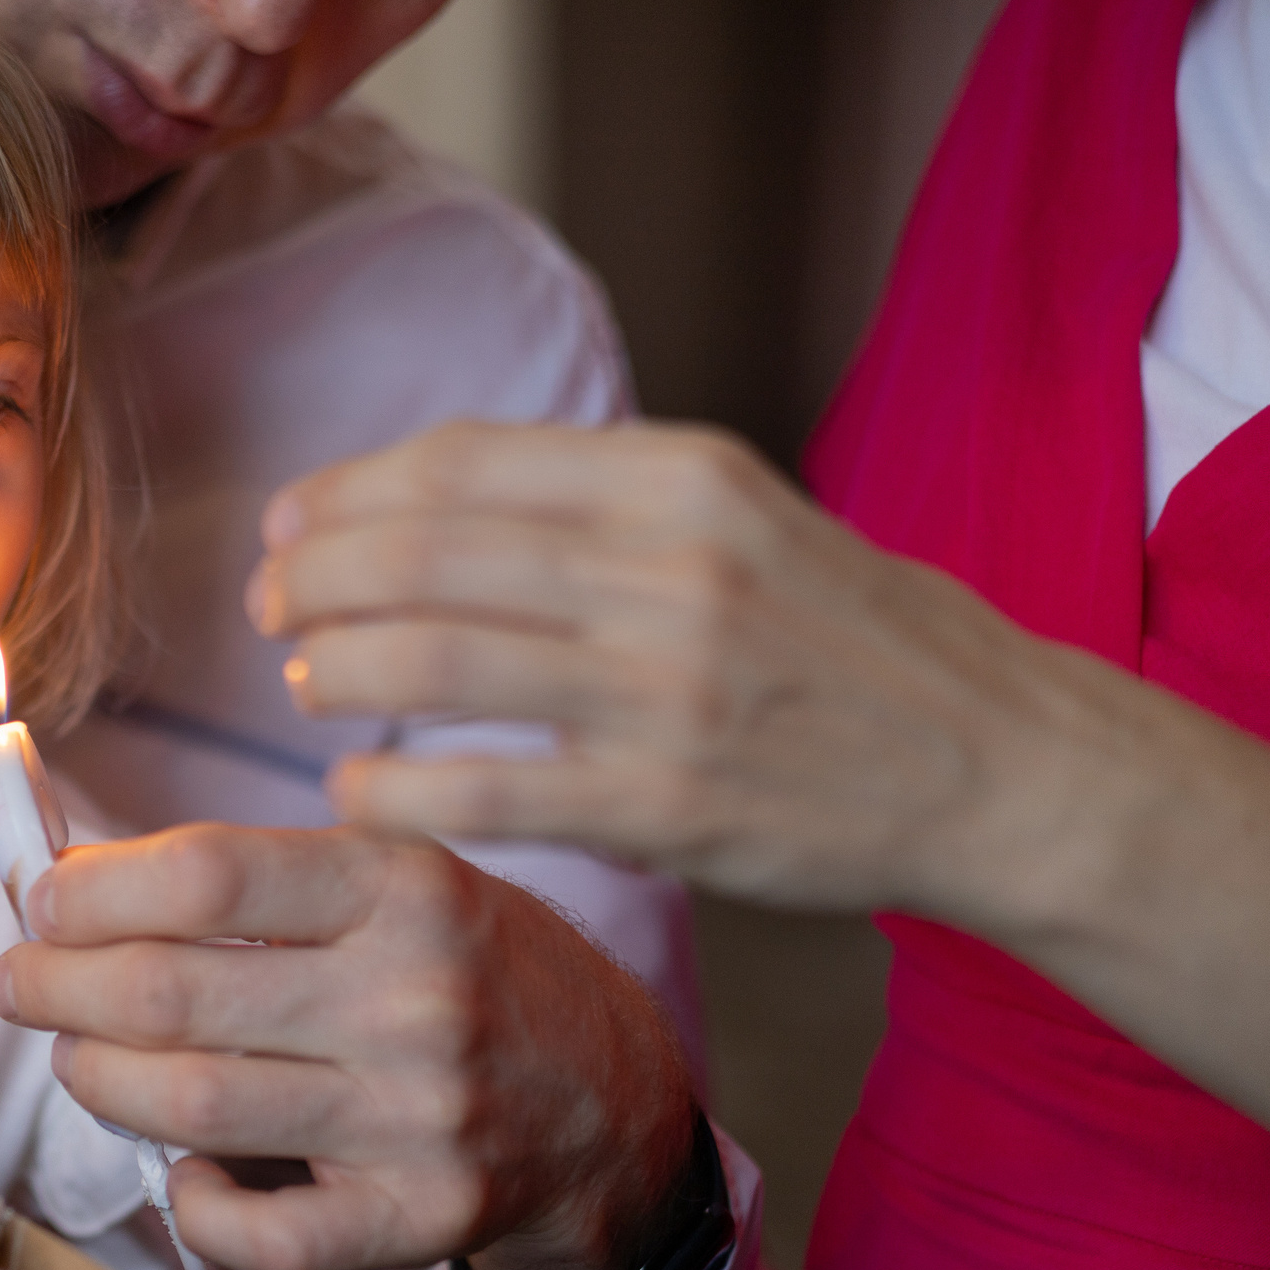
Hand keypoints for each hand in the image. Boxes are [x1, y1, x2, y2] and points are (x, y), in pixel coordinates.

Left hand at [0, 823, 691, 1269]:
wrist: (615, 1100)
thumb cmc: (477, 971)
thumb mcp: (404, 879)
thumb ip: (266, 880)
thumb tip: (77, 888)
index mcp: (405, 889)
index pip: (208, 877)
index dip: (92, 892)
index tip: (44, 900)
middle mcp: (415, 999)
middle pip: (170, 997)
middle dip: (55, 988)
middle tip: (20, 983)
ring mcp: (420, 1119)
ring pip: (192, 1109)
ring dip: (95, 1081)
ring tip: (76, 1057)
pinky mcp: (421, 1217)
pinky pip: (264, 1235)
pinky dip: (195, 1205)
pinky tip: (184, 1167)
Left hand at [253, 420, 1101, 927]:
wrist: (999, 761)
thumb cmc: (852, 638)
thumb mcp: (743, 516)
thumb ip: (599, 500)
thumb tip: (423, 500)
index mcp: (681, 476)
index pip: (458, 463)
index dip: (345, 494)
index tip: (290, 526)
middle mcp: (670, 567)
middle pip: (424, 551)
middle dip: (314, 578)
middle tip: (270, 610)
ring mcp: (669, 690)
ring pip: (435, 662)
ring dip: (339, 670)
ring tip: (307, 683)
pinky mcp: (669, 806)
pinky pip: (484, 792)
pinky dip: (391, 794)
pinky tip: (354, 797)